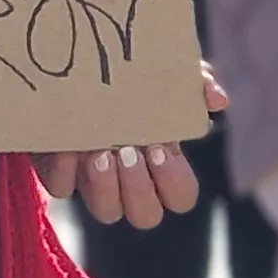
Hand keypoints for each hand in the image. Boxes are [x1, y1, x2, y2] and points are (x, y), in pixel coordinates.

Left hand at [31, 67, 228, 228]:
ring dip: (105, 186)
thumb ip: (195, 83)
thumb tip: (218, 100)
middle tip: (130, 152)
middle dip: (139, 189)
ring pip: (106, 212)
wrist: (73, 61)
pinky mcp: (59, 170)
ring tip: (100, 152)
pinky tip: (68, 144)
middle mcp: (128, 180)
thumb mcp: (165, 73)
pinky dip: (65, 170)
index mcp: (159, 163)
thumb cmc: (130, 77)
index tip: (161, 147)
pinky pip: (62, 188)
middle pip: (146, 216)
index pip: (181, 196)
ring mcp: (93, 180)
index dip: (174, 181)